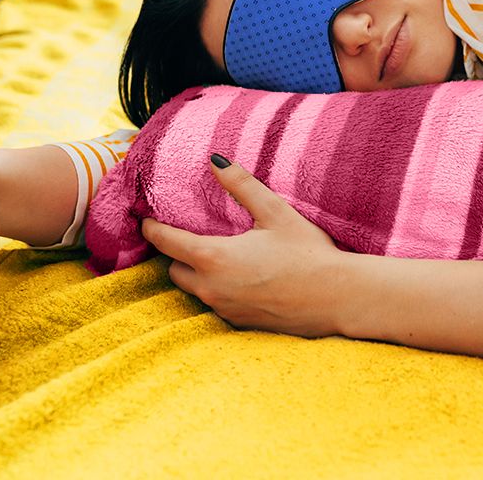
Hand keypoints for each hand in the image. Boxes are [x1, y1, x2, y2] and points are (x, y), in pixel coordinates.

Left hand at [140, 154, 346, 338]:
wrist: (338, 298)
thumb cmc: (308, 253)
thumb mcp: (275, 212)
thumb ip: (242, 185)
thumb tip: (216, 159)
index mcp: (213, 258)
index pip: (165, 242)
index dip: (151, 228)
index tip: (145, 218)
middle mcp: (211, 288)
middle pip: (174, 270)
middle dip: (175, 254)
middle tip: (187, 235)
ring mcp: (224, 310)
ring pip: (194, 290)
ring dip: (196, 274)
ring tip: (214, 256)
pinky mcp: (239, 323)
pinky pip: (216, 305)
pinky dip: (217, 290)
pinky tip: (240, 279)